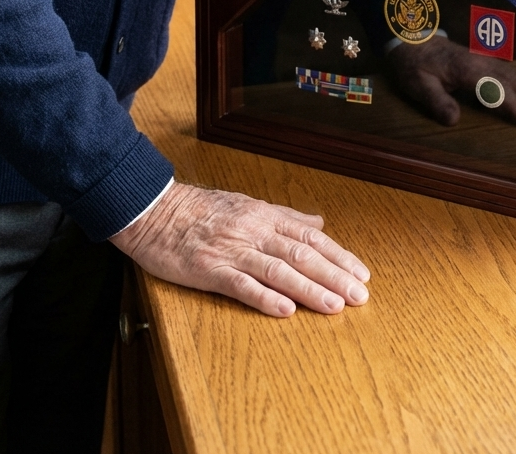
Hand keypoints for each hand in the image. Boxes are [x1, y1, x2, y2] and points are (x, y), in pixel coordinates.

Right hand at [110, 181, 369, 317]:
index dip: (338, 256)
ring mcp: (232, 250)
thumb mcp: (246, 204)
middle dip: (334, 275)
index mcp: (263, 215)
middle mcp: (253, 231)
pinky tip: (285, 310)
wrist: (155, 210)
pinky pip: (241, 285)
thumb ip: (285, 216)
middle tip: (360, 295)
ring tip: (335, 305)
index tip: (361, 273)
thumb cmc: (199, 209)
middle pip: (301, 254)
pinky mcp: (210, 269)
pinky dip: (265, 298)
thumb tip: (318, 223)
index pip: (310, 237)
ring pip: (278, 270)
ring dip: (309, 289)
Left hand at [387, 36, 515, 128]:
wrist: (412, 38)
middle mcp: (484, 63)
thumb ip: (436, 100)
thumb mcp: (417, 83)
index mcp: (467, 69)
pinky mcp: (491, 64)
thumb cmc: (415, 64)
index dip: (514, 106)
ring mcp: (489, 62)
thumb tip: (453, 120)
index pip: (496, 89)